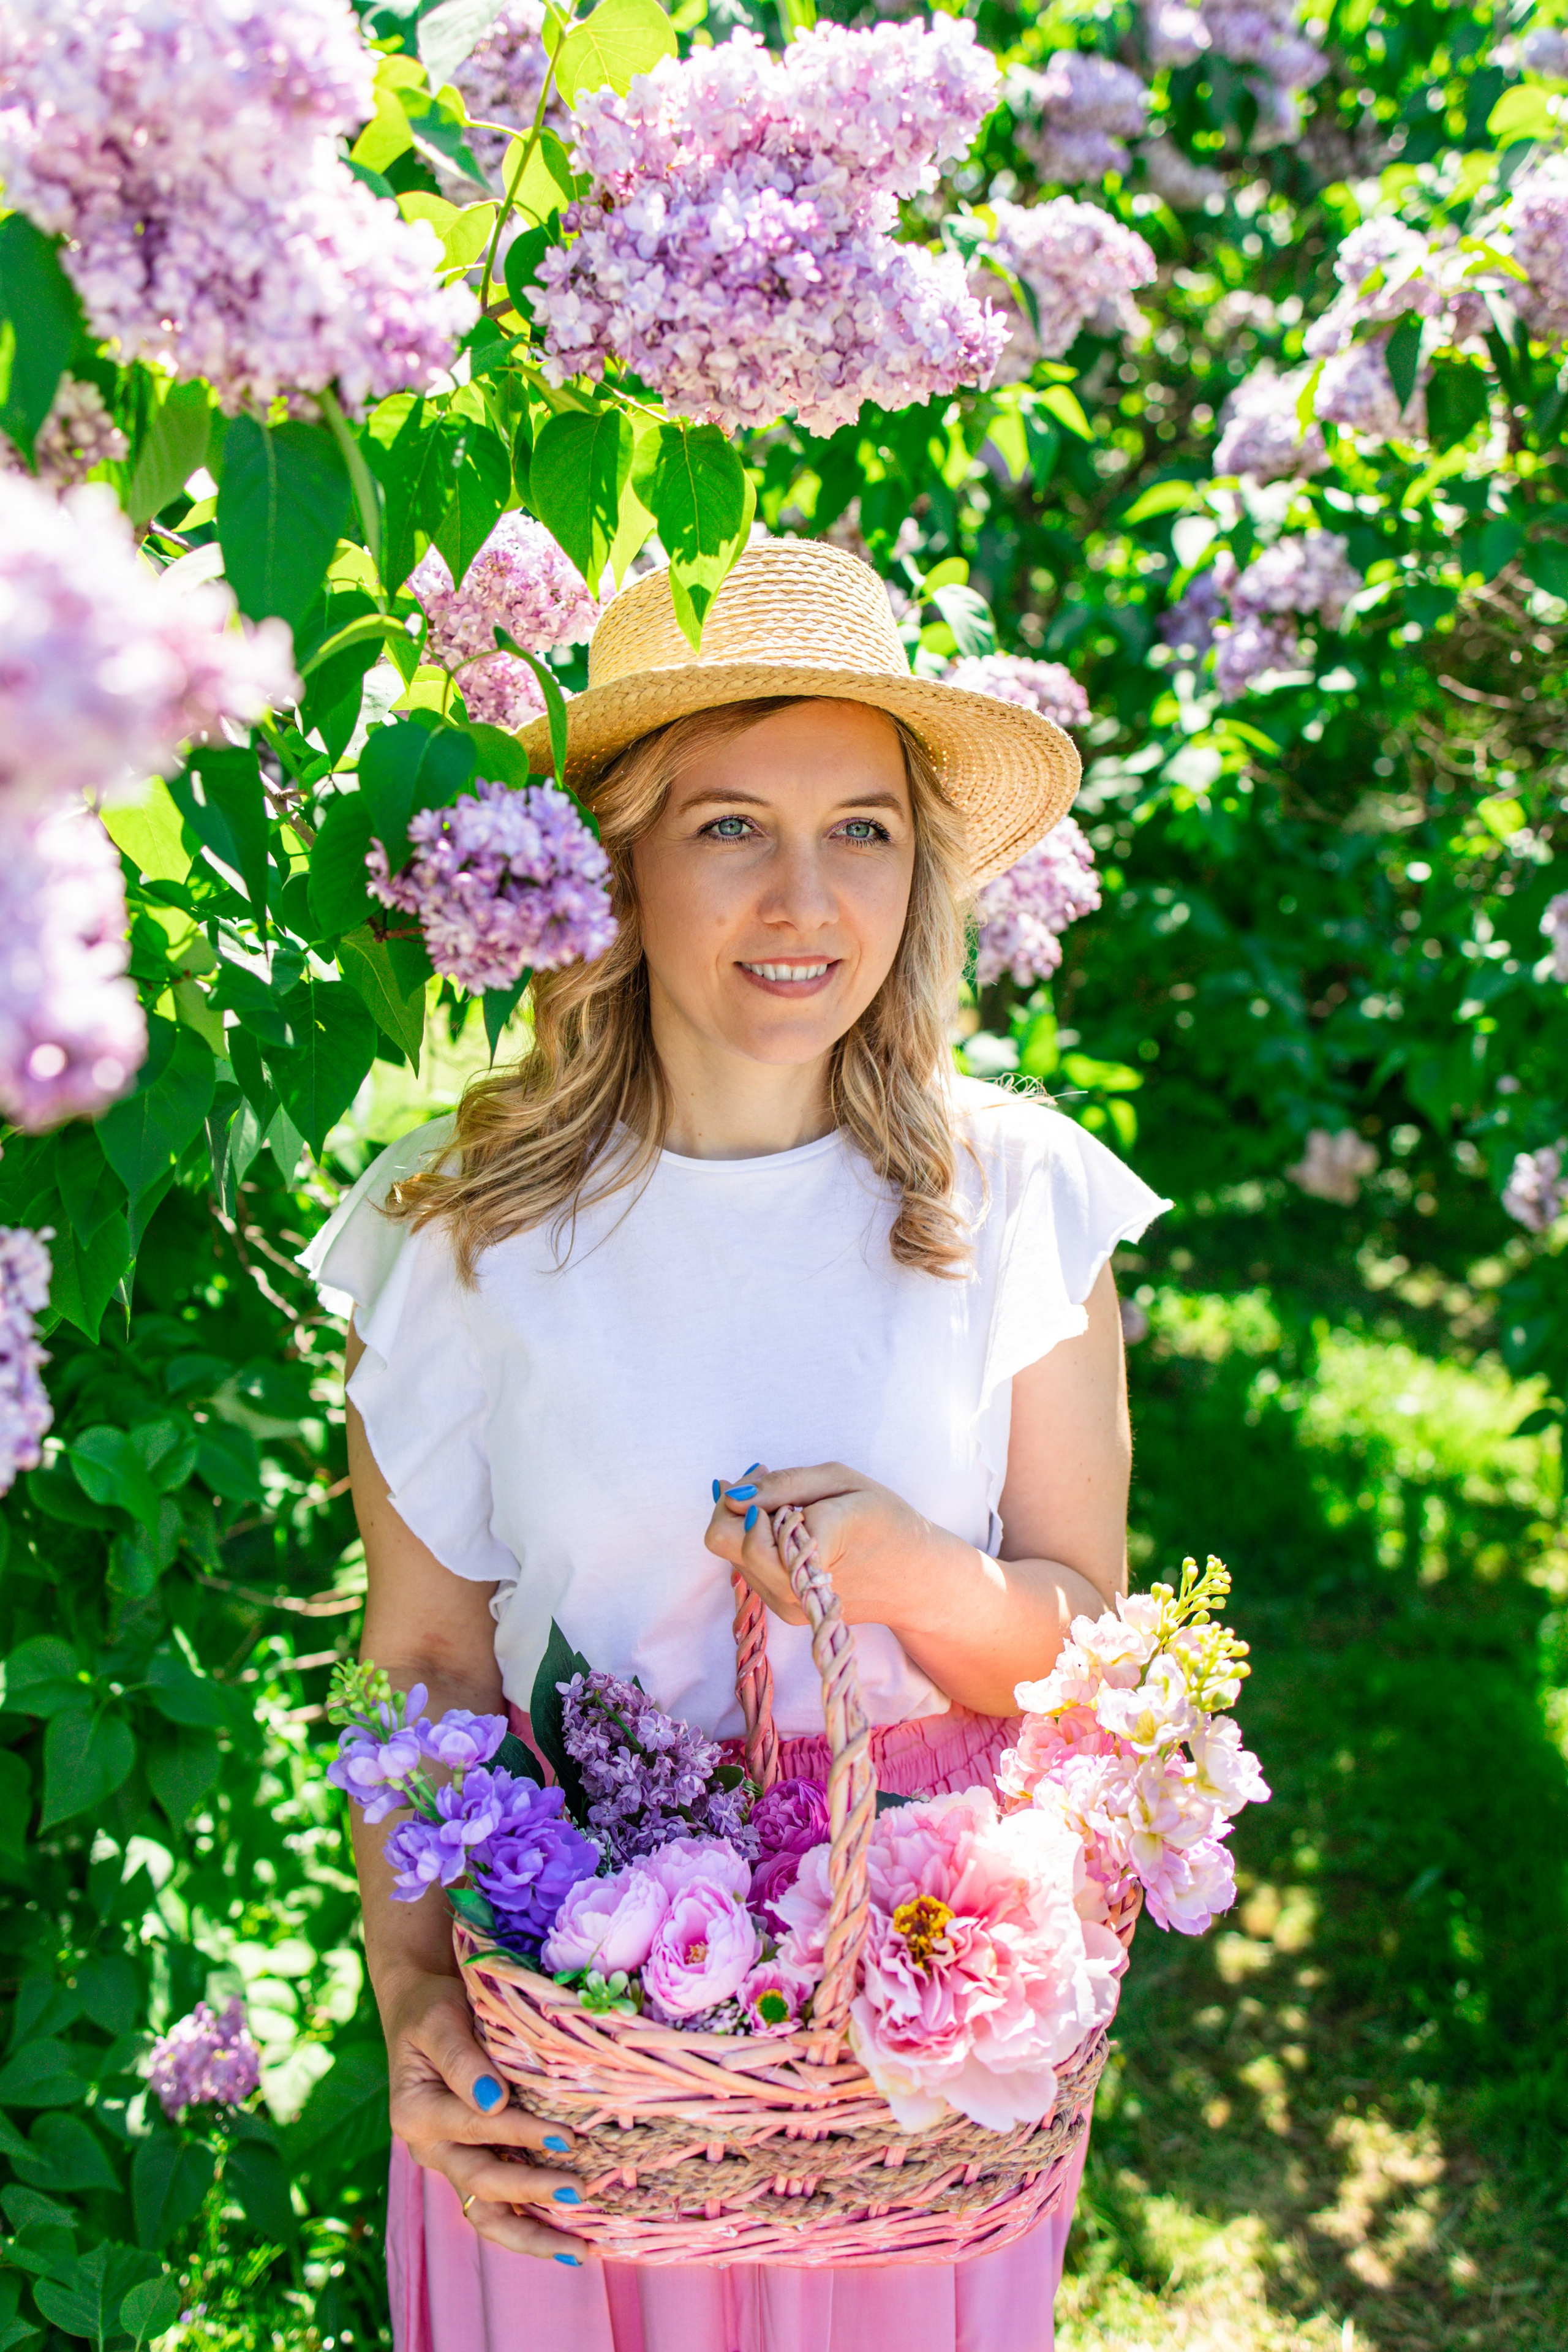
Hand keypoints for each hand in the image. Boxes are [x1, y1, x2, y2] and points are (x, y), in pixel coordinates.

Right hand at [381, 1969, 593, 2263]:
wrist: (422, 2010)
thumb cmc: (433, 2009)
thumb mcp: (439, 2020)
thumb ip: (462, 2060)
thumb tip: (494, 2102)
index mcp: (416, 2113)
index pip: (476, 2127)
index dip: (520, 2134)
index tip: (565, 2137)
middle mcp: (430, 2148)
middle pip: (482, 2182)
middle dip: (532, 2191)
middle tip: (580, 2191)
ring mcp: (451, 2163)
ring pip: (487, 2214)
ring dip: (531, 2235)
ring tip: (579, 2251)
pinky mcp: (470, 2166)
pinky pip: (496, 2209)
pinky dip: (528, 2226)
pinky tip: (567, 2239)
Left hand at [703, 1460, 941, 1635]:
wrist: (918, 1580)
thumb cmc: (885, 1521)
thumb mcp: (842, 1481)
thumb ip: (782, 1485)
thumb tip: (730, 1494)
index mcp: (813, 1547)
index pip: (738, 1525)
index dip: (747, 1492)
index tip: (767, 1473)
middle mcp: (792, 1586)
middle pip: (722, 1541)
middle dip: (738, 1508)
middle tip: (771, 1488)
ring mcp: (787, 1605)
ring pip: (733, 1554)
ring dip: (749, 1527)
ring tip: (791, 1510)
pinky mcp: (786, 1612)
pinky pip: (750, 1570)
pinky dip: (760, 1545)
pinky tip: (793, 1533)